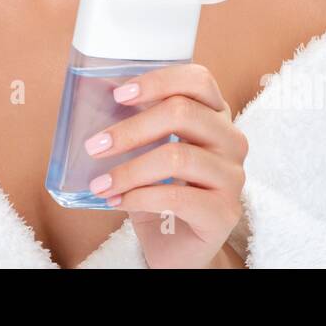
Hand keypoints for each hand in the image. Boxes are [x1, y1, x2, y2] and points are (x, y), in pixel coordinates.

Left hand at [84, 63, 247, 268]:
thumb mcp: (148, 150)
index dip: (159, 81)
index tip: (119, 94)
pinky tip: (119, 201)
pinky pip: (178, 196)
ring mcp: (232, 176)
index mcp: (214, 115)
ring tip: (100, 184)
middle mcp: (230, 140)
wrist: (176, 244)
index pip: (198, 80)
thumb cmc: (159, 189)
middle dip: (131, 129)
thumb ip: (135, 124)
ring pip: (177, 157)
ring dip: (129, 171)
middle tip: (94, 146)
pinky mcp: (225, 211)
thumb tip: (92, 102)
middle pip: (183, 113)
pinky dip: (140, 197)